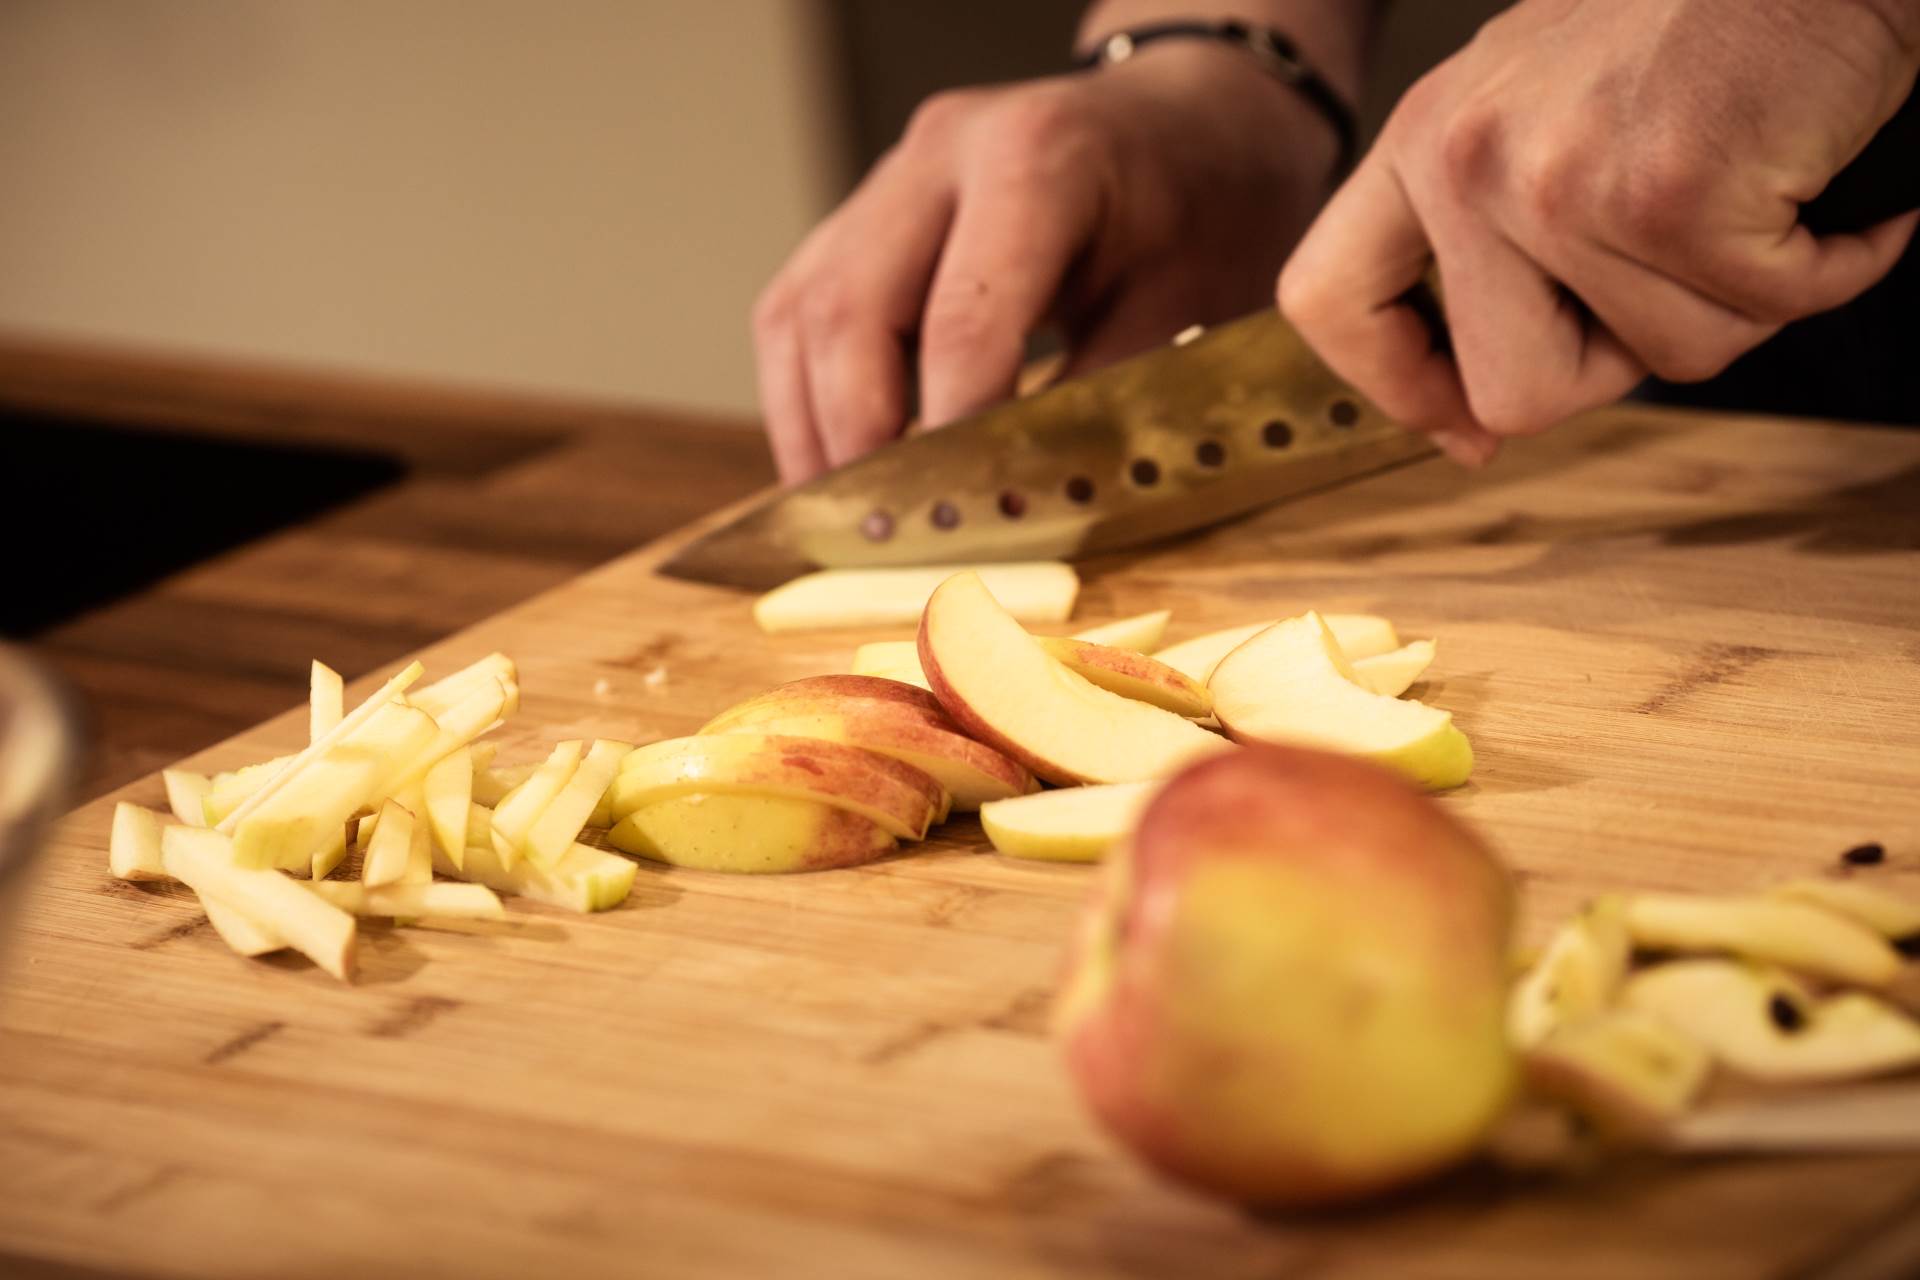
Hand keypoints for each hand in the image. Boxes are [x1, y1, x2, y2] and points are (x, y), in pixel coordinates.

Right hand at [753, 43, 1343, 482]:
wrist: (1193, 120)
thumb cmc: (1204, 208)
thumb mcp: (1186, 305)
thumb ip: (1099, 403)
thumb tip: (1016, 508)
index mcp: (1035, 159)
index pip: (959, 322)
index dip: (947, 436)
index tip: (951, 521)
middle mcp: (941, 152)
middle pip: (847, 309)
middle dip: (855, 439)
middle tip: (879, 535)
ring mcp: (891, 177)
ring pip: (800, 310)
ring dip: (811, 424)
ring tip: (843, 516)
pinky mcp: (864, 213)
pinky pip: (800, 308)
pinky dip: (806, 394)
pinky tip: (839, 463)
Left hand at [1278, 0, 1919, 465]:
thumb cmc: (1705, 24)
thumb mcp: (1542, 112)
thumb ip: (1488, 243)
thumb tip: (1475, 417)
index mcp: (1423, 139)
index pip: (1328, 300)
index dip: (1398, 389)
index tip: (1465, 428)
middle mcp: (1465, 160)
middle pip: (1515, 392)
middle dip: (1620, 362)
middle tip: (1678, 269)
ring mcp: (1556, 181)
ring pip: (1660, 361)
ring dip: (1738, 299)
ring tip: (1754, 194)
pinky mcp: (1665, 195)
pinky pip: (1757, 312)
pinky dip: (1823, 266)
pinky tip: (1814, 185)